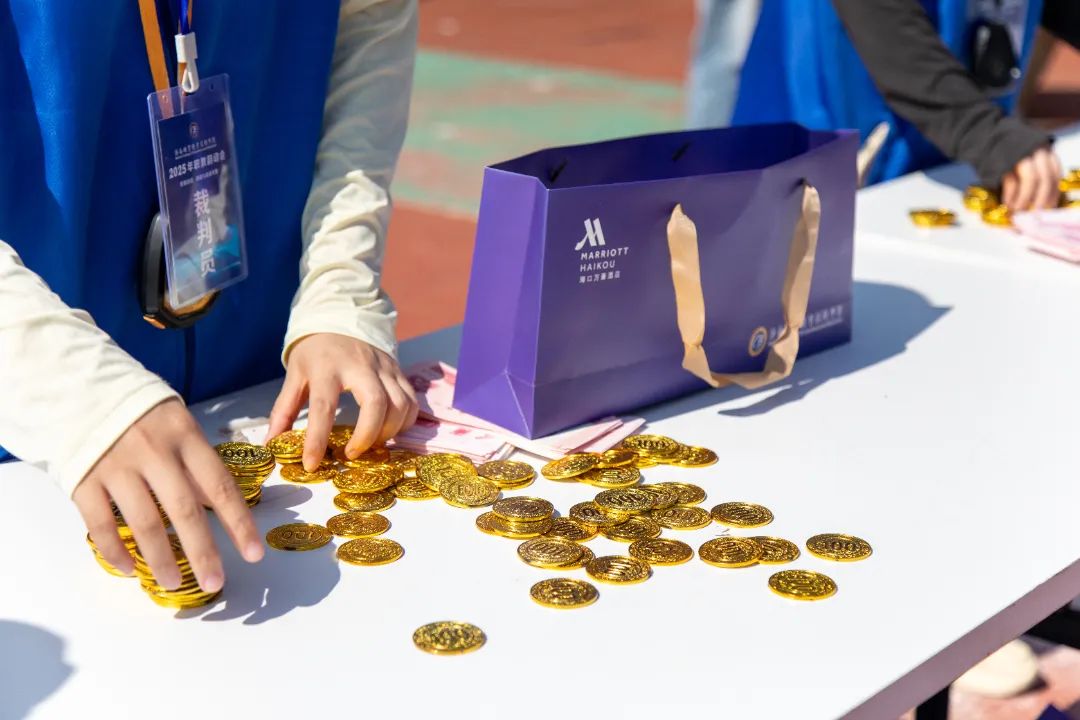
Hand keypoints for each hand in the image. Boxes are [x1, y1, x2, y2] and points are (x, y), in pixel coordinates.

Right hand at [71, 399, 263, 591]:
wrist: (81, 390)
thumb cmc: (143, 415)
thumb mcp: (178, 428)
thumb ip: (196, 465)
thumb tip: (220, 508)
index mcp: (184, 436)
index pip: (219, 485)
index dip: (238, 522)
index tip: (253, 554)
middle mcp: (153, 451)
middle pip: (183, 510)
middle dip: (202, 552)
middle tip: (215, 582)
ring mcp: (116, 465)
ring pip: (143, 523)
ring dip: (161, 560)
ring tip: (174, 584)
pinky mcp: (83, 479)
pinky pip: (101, 524)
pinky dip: (116, 551)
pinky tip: (129, 569)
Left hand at [267, 334, 418, 470]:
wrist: (340, 317)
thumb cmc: (315, 351)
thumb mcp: (294, 375)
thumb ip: (283, 411)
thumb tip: (271, 444)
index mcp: (326, 367)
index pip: (323, 407)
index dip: (317, 440)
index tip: (312, 464)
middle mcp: (360, 366)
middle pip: (375, 403)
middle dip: (366, 436)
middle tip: (351, 454)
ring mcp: (384, 367)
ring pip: (399, 404)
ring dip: (387, 432)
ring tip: (370, 444)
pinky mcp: (399, 371)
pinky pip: (411, 402)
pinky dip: (404, 423)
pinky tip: (388, 431)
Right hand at [1001, 146, 1061, 210]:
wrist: (985, 141)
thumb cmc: (1007, 156)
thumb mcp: (1027, 159)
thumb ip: (1036, 175)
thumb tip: (1039, 202)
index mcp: (1045, 151)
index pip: (1055, 173)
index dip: (1054, 192)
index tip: (1049, 206)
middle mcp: (1036, 151)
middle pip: (1046, 177)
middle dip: (1042, 198)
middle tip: (1036, 212)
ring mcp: (1020, 155)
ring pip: (1031, 179)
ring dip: (1026, 198)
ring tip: (1019, 210)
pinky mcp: (1004, 162)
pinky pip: (1012, 182)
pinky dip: (1011, 196)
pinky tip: (1008, 203)